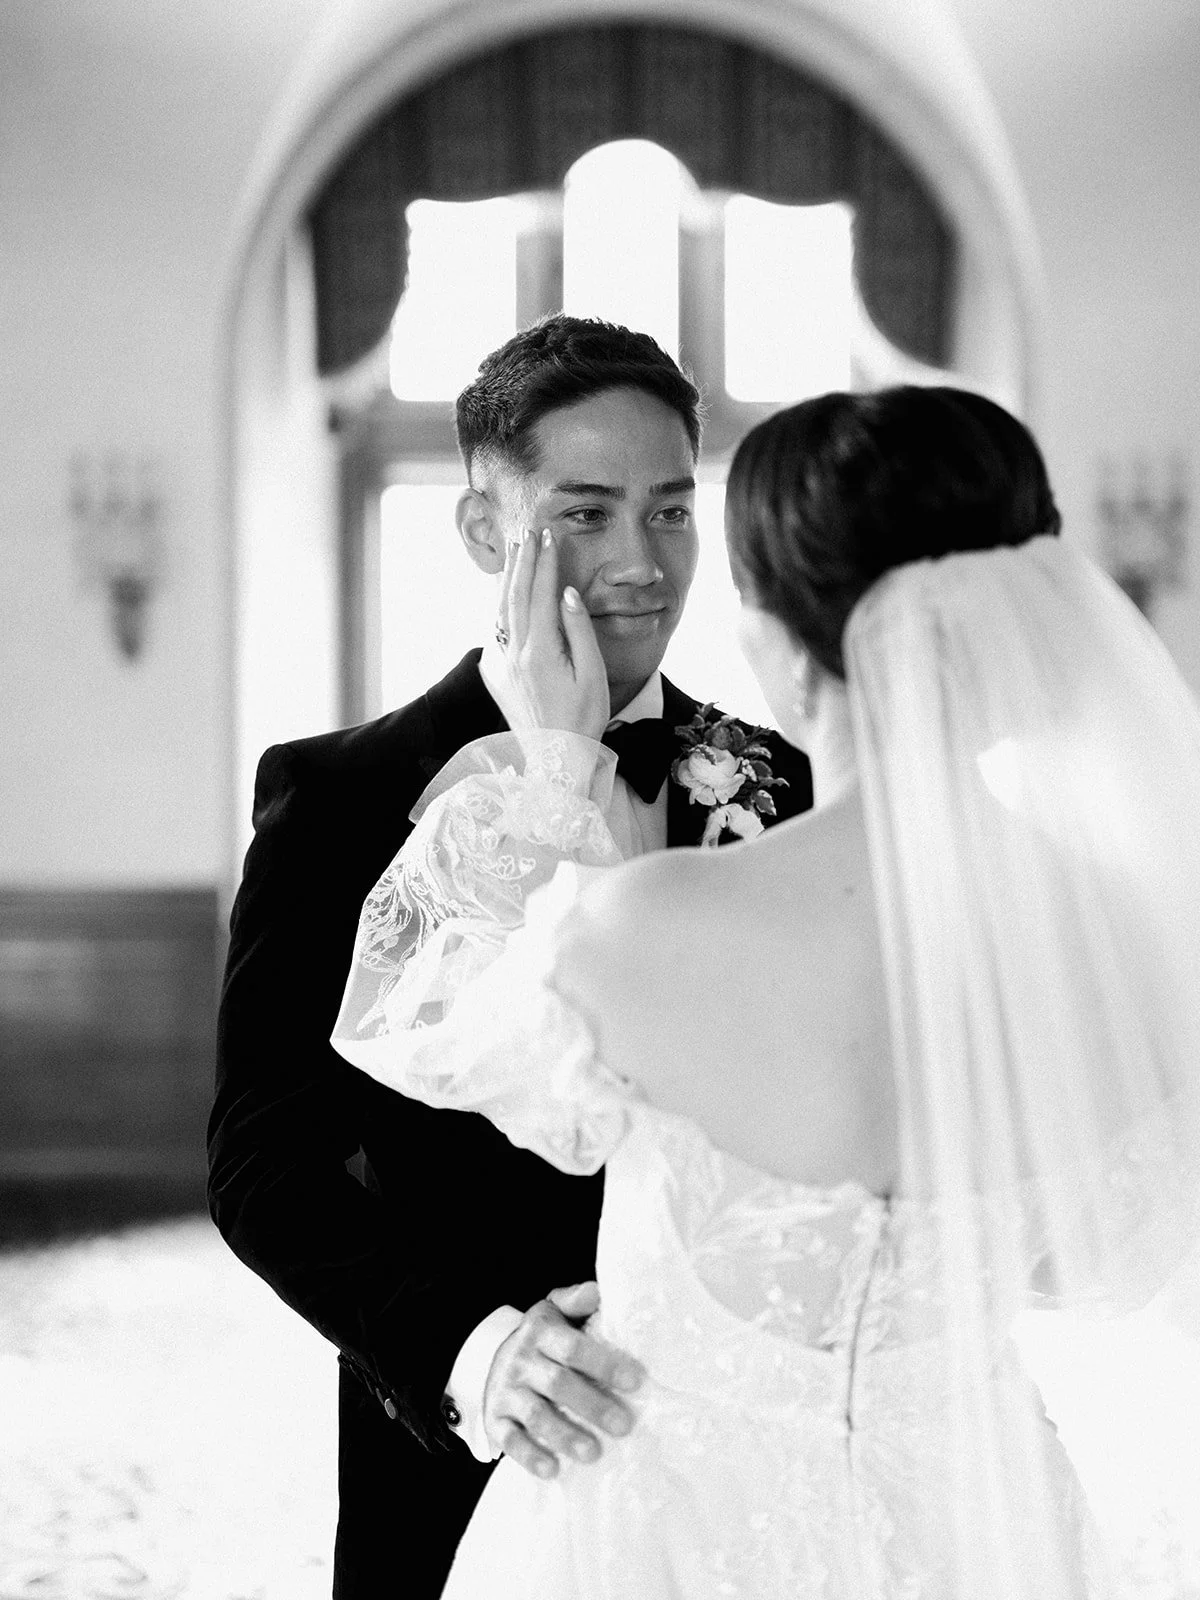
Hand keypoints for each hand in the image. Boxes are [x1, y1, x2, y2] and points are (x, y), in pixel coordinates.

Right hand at [483, 1281, 643, 1478]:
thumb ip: (575, 1301)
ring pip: (535, 1414)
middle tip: (624, 1426)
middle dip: (592, 1405)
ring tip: (593, 1453)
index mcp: (541, 1333)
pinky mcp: (494, 1419)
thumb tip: (598, 1291)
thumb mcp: (554, 1311)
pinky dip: (529, 1456)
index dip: (604, 1363)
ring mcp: (506, 1391)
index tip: (635, 1381)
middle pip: (558, 1383)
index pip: (573, 1347)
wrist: (493, 1358)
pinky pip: (510, 1439)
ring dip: (564, 1435)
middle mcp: (521, 1360)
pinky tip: (552, 1470)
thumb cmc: (541, 1338)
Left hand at [493, 529, 609, 740]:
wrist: (556, 757)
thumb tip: (567, 593)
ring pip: (501, 609)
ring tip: (515, 551)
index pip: (540, 595)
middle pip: (515, 596)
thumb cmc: (583, 717)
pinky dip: (501, 603)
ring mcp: (504, 663)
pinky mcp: (500, 672)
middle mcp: (516, 654)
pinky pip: (497, 628)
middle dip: (524, 561)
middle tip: (530, 532)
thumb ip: (579, 631)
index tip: (550, 537)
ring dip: (508, 577)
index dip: (545, 563)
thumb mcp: (592, 675)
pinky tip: (505, 592)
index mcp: (540, 652)